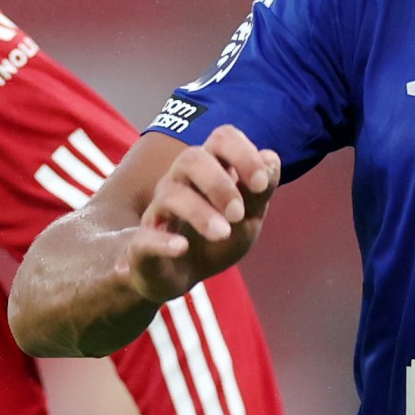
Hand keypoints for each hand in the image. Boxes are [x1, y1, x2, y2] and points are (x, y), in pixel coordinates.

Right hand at [117, 127, 281, 305]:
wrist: (182, 276)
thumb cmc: (217, 238)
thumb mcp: (247, 219)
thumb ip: (260, 192)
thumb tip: (271, 158)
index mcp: (211, 169)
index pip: (222, 138)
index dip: (243, 153)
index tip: (260, 184)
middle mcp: (181, 182)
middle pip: (191, 157)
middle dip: (219, 184)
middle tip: (238, 214)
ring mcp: (159, 211)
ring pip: (170, 195)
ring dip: (200, 213)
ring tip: (222, 234)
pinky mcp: (143, 244)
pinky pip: (146, 237)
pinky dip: (164, 242)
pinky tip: (182, 247)